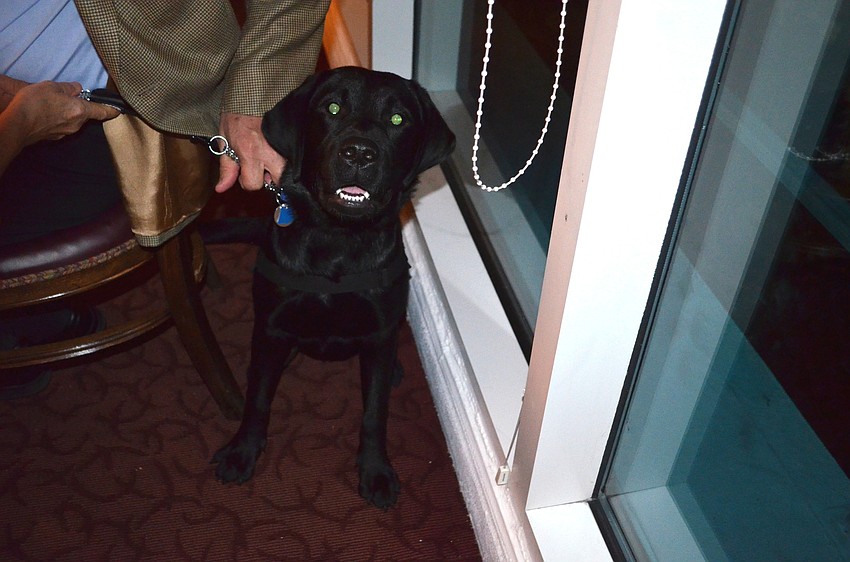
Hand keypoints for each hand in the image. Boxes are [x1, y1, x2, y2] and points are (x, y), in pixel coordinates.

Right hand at [0, 80, 120, 175]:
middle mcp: (76, 124)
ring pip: (72, 120)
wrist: (17, 125)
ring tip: (51, 103)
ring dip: (67, 111)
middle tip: (65, 96)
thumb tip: (77, 89)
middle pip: (85, 114)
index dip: (112, 110)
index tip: (119, 110)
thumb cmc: (34, 104)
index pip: (102, 111)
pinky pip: (61, 125)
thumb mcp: (52, 87)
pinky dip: (57, 118)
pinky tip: (46, 112)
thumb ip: (68, 87)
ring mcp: (65, 132)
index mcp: (80, 111)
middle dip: (79, 106)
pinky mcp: (54, 137)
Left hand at [214, 112, 285, 192]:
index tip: (245, 171)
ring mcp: (284, 147)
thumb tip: (221, 189)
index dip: (247, 181)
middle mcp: (269, 152)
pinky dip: (285, 161)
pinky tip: (275, 151)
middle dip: (269, 179)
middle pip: (277, 182)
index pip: (253, 184)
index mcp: (250, 153)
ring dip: (278, 170)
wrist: (252, 95)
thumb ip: (226, 168)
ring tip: (268, 157)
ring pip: (287, 172)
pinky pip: (292, 160)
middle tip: (261, 167)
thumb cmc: (236, 116)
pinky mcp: (292, 142)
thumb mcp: (225, 142)